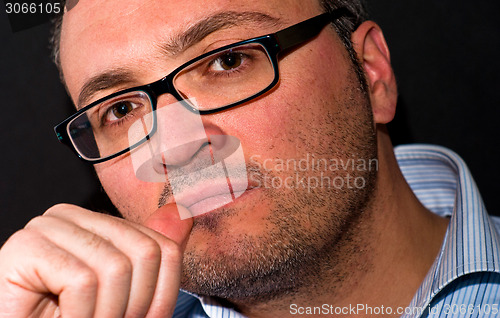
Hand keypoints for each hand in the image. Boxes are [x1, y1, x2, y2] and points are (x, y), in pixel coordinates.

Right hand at [0, 203, 192, 317]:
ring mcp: (48, 227)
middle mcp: (73, 216)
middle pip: (144, 254)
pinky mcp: (25, 246)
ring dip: (107, 315)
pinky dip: (81, 316)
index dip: (161, 294)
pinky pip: (82, 282)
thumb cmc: (67, 317)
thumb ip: (150, 258)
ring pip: (115, 268)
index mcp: (98, 223)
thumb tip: (183, 215)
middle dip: (135, 306)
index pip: (161, 246)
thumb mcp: (122, 294)